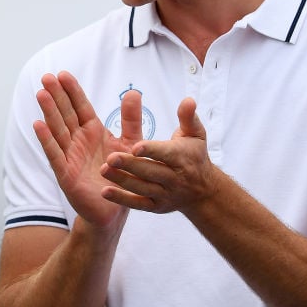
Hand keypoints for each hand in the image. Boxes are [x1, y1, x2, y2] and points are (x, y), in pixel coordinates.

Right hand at [33, 71, 142, 230]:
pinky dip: (46, 140)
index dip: (72, 91)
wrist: (115, 209)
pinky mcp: (65, 174)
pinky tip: (38, 125)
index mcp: (92, 131)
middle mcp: (78, 141)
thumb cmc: (121, 175)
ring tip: (41, 94)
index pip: (80, 106)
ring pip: (57, 130)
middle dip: (56, 96)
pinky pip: (55, 154)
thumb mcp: (131, 143)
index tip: (63, 74)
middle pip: (65, 114)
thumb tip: (134, 93)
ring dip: (49, 112)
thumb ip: (131, 119)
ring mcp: (69, 156)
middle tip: (46, 77)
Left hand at [100, 97, 219, 213]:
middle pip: (150, 172)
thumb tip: (188, 100)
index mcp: (181, 158)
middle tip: (110, 158)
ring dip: (122, 181)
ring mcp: (164, 194)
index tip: (134, 146)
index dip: (151, 150)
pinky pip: (138, 204)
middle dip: (130, 166)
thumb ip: (188, 117)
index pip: (165, 154)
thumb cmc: (194, 156)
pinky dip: (122, 200)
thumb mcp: (196, 135)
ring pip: (142, 188)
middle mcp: (174, 178)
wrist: (203, 191)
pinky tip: (105, 192)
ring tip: (103, 171)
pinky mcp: (155, 206)